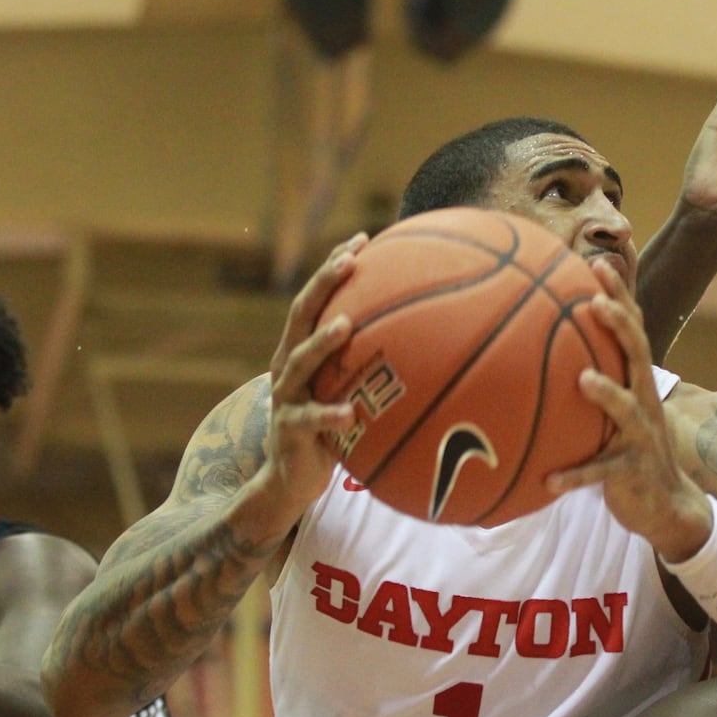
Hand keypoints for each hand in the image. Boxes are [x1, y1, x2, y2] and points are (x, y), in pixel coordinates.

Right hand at [256, 233, 366, 515]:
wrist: (290, 479)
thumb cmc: (331, 430)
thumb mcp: (350, 391)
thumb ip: (372, 366)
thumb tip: (430, 342)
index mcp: (302, 350)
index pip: (317, 297)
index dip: (334, 265)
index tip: (363, 238)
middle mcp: (288, 365)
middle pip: (302, 314)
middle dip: (324, 283)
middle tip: (349, 260)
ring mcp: (285, 396)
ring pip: (300, 361)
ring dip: (322, 342)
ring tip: (346, 326)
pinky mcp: (290, 429)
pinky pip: (311, 420)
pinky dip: (330, 414)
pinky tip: (352, 412)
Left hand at [547, 259, 712, 561]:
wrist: (666, 503)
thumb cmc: (628, 448)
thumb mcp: (616, 409)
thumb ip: (593, 377)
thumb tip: (544, 349)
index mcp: (638, 382)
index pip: (632, 328)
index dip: (620, 295)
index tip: (598, 262)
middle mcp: (644, 401)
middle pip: (636, 353)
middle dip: (619, 324)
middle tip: (595, 302)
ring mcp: (640, 436)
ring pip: (626, 410)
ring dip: (606, 394)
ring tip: (583, 379)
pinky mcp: (629, 472)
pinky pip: (600, 473)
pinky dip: (575, 475)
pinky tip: (548, 479)